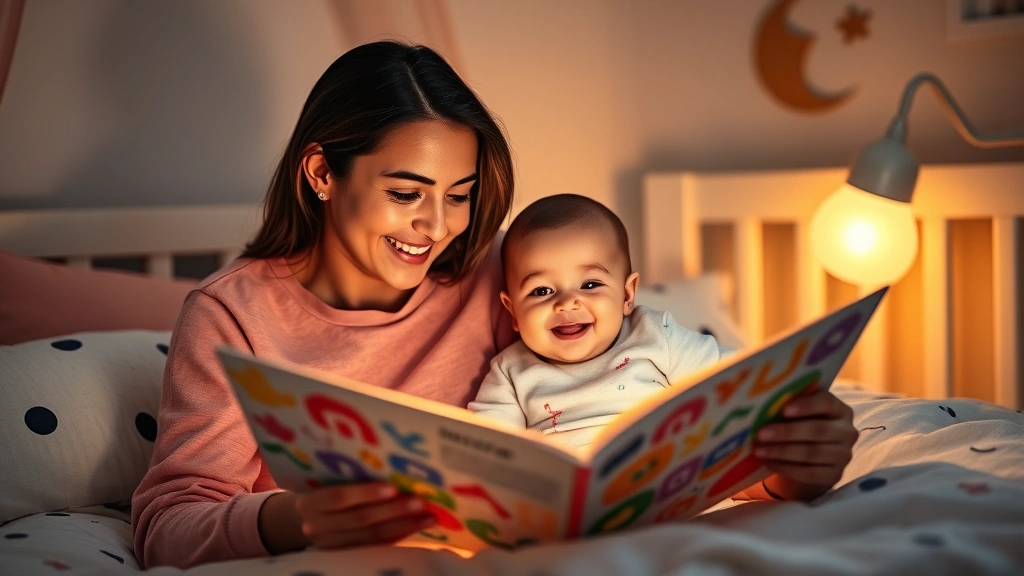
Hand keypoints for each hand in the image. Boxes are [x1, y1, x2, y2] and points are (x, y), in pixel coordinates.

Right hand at [259, 483, 435, 553]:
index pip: (339, 497)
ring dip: (403, 526)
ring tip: (428, 517)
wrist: (303, 519)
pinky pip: (376, 546)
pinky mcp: (345, 556)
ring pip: (371, 537)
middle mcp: (316, 527)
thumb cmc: (321, 489)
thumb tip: (392, 460)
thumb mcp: (324, 480)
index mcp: (309, 502)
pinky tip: (417, 527)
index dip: (366, 493)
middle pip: (359, 519)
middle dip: (393, 511)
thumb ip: (347, 474)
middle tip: (420, 502)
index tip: (393, 487)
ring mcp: (331, 545)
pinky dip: (399, 536)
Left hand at [753, 389, 857, 501]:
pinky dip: (787, 468)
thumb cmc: (800, 426)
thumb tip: (762, 403)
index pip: (827, 402)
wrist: (810, 458)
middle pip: (818, 430)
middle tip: (761, 434)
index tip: (784, 410)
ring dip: (782, 452)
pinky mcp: (835, 475)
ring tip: (759, 450)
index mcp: (839, 409)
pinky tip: (769, 463)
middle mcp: (847, 432)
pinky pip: (809, 473)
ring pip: (812, 453)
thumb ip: (790, 406)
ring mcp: (844, 456)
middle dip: (787, 432)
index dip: (806, 405)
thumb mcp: (799, 413)